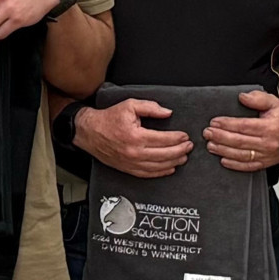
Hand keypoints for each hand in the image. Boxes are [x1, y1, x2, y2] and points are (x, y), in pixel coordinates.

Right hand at [75, 98, 192, 177]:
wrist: (89, 132)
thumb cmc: (108, 119)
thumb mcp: (129, 105)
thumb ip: (150, 107)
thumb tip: (167, 113)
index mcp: (135, 136)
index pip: (163, 139)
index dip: (177, 138)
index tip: (185, 136)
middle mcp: (134, 152)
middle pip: (164, 155)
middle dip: (180, 151)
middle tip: (189, 147)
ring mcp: (131, 163)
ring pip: (158, 166)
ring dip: (174, 162)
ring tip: (183, 157)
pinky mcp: (127, 169)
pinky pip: (148, 174)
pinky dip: (161, 172)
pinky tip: (170, 168)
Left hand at [203, 91, 278, 171]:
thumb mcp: (273, 102)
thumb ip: (258, 98)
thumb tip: (242, 97)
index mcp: (270, 127)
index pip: (244, 126)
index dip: (227, 124)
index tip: (214, 122)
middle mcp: (268, 143)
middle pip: (239, 141)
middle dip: (220, 137)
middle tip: (207, 133)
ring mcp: (267, 155)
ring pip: (241, 155)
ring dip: (223, 151)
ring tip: (210, 145)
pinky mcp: (265, 163)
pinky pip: (248, 166)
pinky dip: (234, 165)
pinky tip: (222, 160)